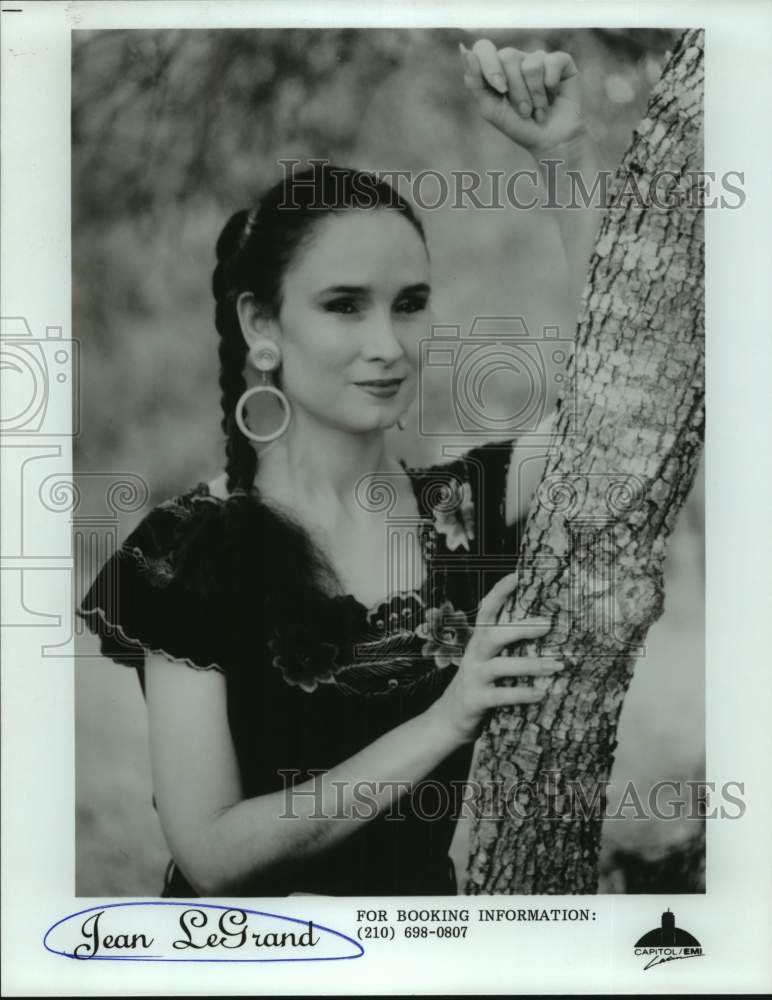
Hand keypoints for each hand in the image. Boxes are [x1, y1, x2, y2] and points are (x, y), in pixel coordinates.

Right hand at [425, 573, 563, 746]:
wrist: (449, 719)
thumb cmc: (478, 683)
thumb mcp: (487, 659)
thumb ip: (506, 643)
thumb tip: (542, 624)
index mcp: (478, 641)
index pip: (487, 611)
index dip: (500, 592)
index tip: (517, 575)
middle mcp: (474, 655)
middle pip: (494, 634)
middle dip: (521, 628)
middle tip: (548, 625)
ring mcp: (473, 677)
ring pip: (500, 665)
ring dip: (530, 665)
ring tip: (557, 665)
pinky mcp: (476, 700)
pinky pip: (500, 696)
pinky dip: (521, 693)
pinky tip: (541, 694)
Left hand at [459, 39, 584, 153]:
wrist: (549, 142)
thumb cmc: (518, 126)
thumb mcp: (490, 109)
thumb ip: (475, 82)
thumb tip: (464, 49)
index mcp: (496, 67)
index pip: (484, 48)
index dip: (490, 67)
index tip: (500, 90)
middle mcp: (517, 59)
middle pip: (508, 56)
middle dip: (516, 91)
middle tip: (524, 111)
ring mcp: (538, 58)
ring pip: (531, 64)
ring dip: (535, 96)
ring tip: (538, 110)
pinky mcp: (560, 62)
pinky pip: (552, 62)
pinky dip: (550, 87)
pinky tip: (553, 97)